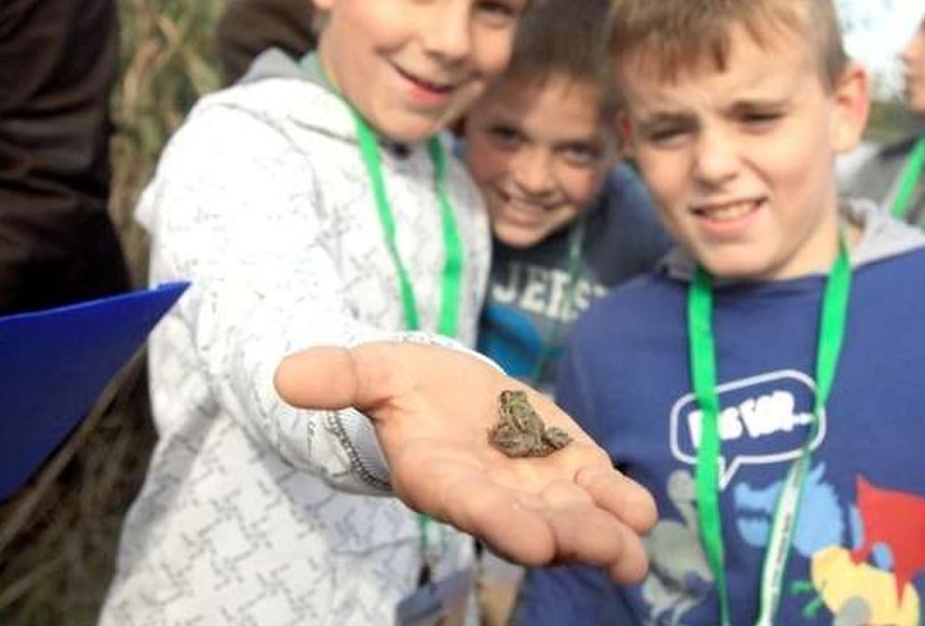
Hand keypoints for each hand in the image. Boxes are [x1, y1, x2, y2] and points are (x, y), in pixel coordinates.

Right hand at [274, 342, 656, 583]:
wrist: (444, 389)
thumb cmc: (402, 385)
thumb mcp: (372, 370)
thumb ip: (340, 376)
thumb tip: (282, 376)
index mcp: (440, 475)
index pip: (470, 504)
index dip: (501, 521)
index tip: (535, 541)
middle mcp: (489, 492)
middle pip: (531, 522)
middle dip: (569, 538)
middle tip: (610, 554)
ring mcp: (532, 482)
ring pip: (570, 515)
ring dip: (604, 533)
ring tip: (633, 555)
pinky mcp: (564, 462)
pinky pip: (594, 485)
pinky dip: (618, 497)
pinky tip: (642, 511)